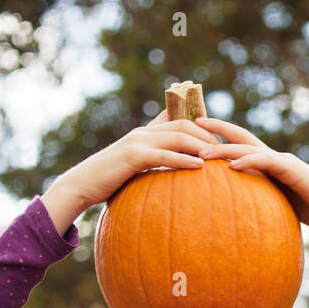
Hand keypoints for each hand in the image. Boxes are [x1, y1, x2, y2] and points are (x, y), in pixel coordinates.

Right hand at [40, 109, 216, 234]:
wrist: (82, 186)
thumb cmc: (109, 182)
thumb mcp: (134, 170)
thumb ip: (153, 166)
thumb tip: (171, 174)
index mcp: (145, 134)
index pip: (179, 122)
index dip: (202, 129)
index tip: (220, 142)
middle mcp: (143, 133)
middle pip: (184, 125)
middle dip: (207, 136)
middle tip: (226, 149)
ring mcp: (137, 142)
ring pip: (177, 136)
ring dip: (200, 145)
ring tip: (217, 156)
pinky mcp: (133, 156)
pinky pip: (164, 155)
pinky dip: (183, 159)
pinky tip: (199, 167)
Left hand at [190, 116, 308, 236]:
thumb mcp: (277, 205)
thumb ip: (259, 201)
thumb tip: (239, 215)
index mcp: (269, 163)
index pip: (240, 144)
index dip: (219, 137)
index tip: (195, 134)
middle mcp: (273, 156)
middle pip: (240, 136)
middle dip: (216, 128)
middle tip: (190, 122)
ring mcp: (282, 161)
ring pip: (248, 147)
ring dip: (224, 148)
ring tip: (202, 150)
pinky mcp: (291, 169)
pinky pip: (266, 161)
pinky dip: (248, 161)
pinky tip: (231, 164)